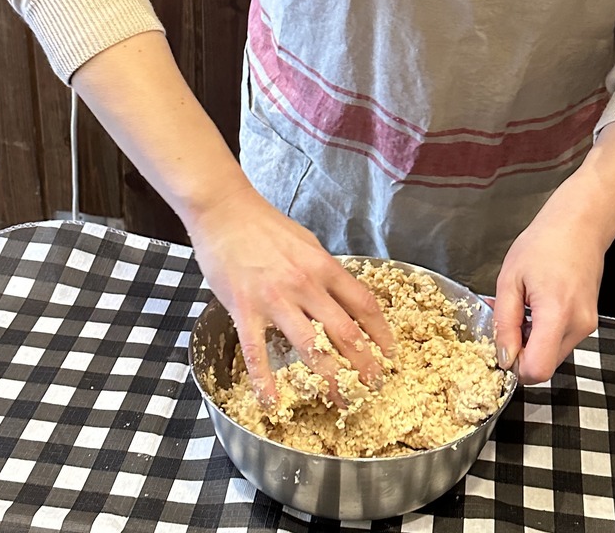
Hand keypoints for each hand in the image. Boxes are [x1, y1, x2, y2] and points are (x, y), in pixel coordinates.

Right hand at [187, 183, 396, 406]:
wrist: (225, 211)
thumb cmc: (264, 225)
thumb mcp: (306, 242)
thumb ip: (322, 270)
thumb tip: (339, 293)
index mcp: (323, 266)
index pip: (363, 304)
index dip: (381, 332)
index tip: (390, 352)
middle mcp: (305, 284)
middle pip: (345, 331)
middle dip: (364, 364)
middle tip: (373, 386)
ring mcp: (275, 299)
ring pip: (310, 347)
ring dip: (329, 378)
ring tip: (340, 400)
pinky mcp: (245, 310)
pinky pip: (257, 353)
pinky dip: (265, 381)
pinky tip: (272, 402)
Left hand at [491, 195, 605, 383]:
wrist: (579, 226)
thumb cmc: (542, 244)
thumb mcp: (509, 279)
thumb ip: (504, 323)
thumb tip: (503, 358)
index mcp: (556, 314)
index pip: (537, 370)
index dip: (514, 367)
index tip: (501, 345)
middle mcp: (578, 327)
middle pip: (545, 366)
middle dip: (521, 352)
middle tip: (507, 320)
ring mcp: (587, 327)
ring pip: (553, 356)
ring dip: (532, 343)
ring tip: (521, 309)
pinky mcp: (589, 323)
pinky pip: (561, 342)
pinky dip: (545, 334)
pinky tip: (536, 308)